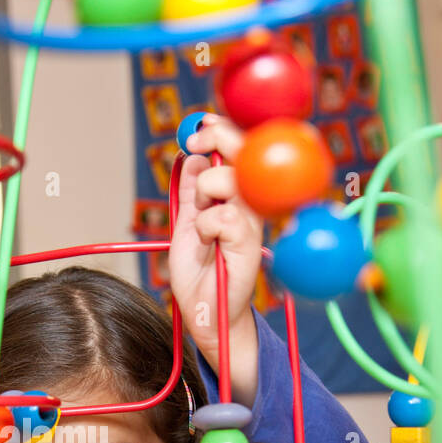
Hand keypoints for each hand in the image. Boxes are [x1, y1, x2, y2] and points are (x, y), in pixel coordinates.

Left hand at [168, 117, 264, 407]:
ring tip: (199, 218)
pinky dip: (205, 224)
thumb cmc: (200, 276)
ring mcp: (253, 225)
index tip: (199, 126)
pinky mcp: (249, 246)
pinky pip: (225, 217)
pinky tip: (205, 242)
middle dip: (220, 138)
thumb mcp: (188, 226)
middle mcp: (253, 208)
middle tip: (196, 140)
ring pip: (235, 181)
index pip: (242, 154)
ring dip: (208, 188)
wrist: (206, 316)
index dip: (224, 132)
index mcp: (240, 200)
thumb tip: (191, 156)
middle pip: (248, 155)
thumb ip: (192, 194)